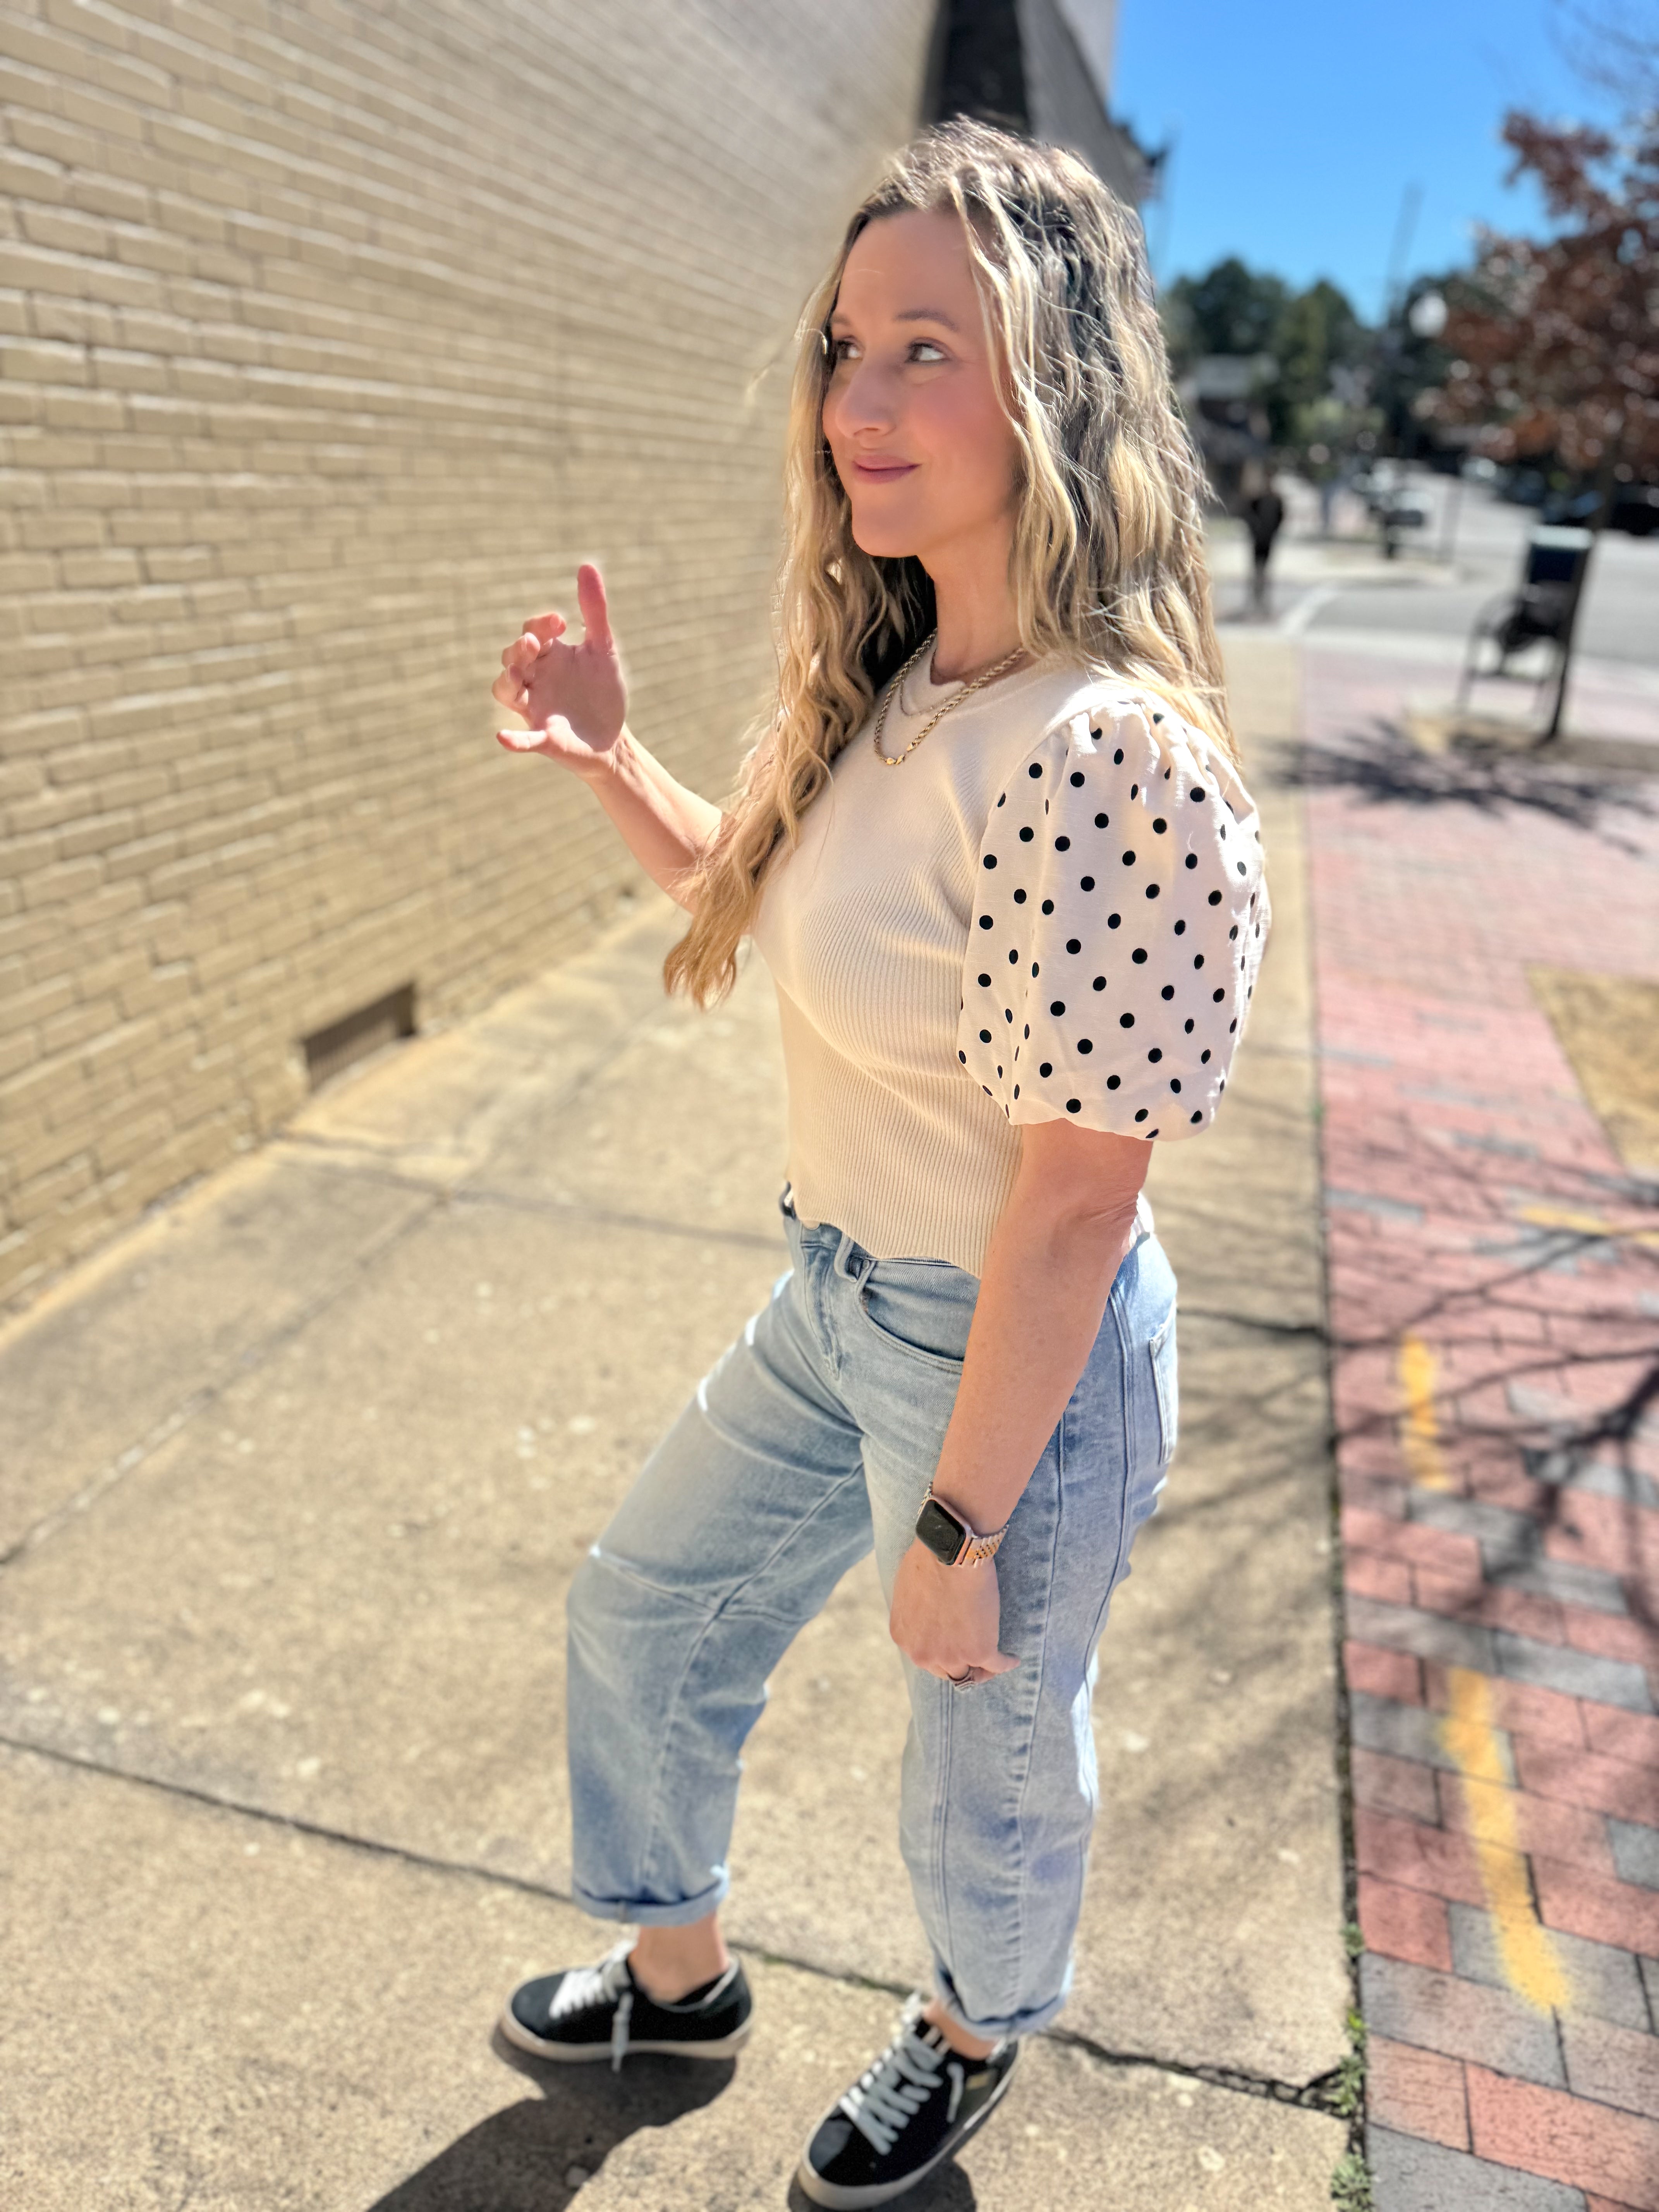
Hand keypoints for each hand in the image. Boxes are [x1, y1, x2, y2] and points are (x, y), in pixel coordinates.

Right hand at [492, 562, 627, 777]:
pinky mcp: (545, 739)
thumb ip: (594, 611)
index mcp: (549, 656)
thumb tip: (587, 566)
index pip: (532, 631)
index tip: (562, 622)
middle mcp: (535, 679)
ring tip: (518, 675)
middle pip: (511, 657)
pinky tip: (502, 737)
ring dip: (508, 682)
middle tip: (534, 644)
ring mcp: (536, 708)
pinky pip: (523, 740)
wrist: (614, 738)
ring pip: (506, 691)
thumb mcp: (603, 649)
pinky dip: (513, 740)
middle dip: (519, 649)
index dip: (540, 624)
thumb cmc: (603, 692)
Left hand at [889, 1539, 1018, 1686]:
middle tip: (973, 1656)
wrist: (952, 1552)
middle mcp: (923, 1654)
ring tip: (993, 1660)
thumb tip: (927, 1617)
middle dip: (958, 1663)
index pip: (924, 1657)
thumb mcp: (907, 1591)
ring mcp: (951, 1656)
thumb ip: (914, 1614)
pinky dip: (1006, 1663)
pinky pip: (996, 1665)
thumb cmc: (929, 1559)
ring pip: (968, 1673)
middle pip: (945, 1670)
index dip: (940, 1651)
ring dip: (981, 1669)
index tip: (952, 1646)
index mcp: (903, 1638)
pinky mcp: (979, 1651)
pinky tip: (1013, 1659)